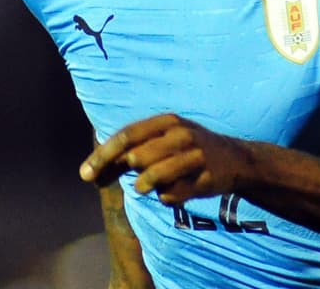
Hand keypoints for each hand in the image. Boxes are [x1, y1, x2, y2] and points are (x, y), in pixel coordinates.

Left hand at [79, 114, 251, 205]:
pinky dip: (166, 197)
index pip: (127, 136)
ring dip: (143, 186)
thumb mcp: (161, 141)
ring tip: (145, 186)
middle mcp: (181, 134)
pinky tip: (176, 190)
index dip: (103, 155)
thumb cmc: (186, 150)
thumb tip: (91, 171)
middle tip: (106, 182)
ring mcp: (195, 156)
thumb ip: (129, 153)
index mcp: (166, 121)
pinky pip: (171, 195)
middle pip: (137, 157)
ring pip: (152, 178)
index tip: (84, 174)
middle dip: (119, 172)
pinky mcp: (206, 179)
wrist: (235, 159)